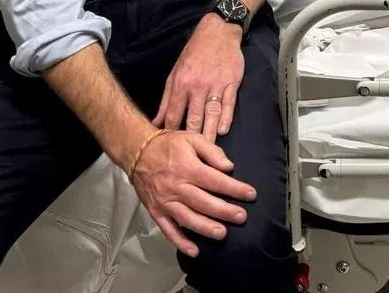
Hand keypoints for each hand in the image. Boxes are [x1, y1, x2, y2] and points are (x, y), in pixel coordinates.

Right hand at [131, 128, 256, 256]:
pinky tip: (195, 250)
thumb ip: (212, 151)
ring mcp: (165, 202)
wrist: (137, 151)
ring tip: (222, 234)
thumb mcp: (192, 138)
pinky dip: (180, 242)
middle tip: (242, 217)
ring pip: (188, 219)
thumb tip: (229, 167)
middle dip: (225, 211)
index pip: (216, 181)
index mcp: (188, 168)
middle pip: (205, 203)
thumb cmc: (168, 144)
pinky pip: (168, 230)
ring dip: (206, 228)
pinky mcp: (156, 212)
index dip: (235, 189)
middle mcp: (177, 187)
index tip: (250, 194)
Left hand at [154, 14, 244, 141]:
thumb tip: (155, 123)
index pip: (174, 115)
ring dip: (209, 134)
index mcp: (181, 84)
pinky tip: (223, 130)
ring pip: (211, 114)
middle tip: (190, 160)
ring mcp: (216, 84)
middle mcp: (198, 85)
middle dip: (191, 140)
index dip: (171, 133)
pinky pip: (229, 103)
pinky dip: (226, 117)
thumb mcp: (175, 73)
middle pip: (194, 118)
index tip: (170, 150)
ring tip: (207, 152)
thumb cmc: (194, 54)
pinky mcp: (232, 81)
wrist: (217, 31)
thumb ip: (167, 100)